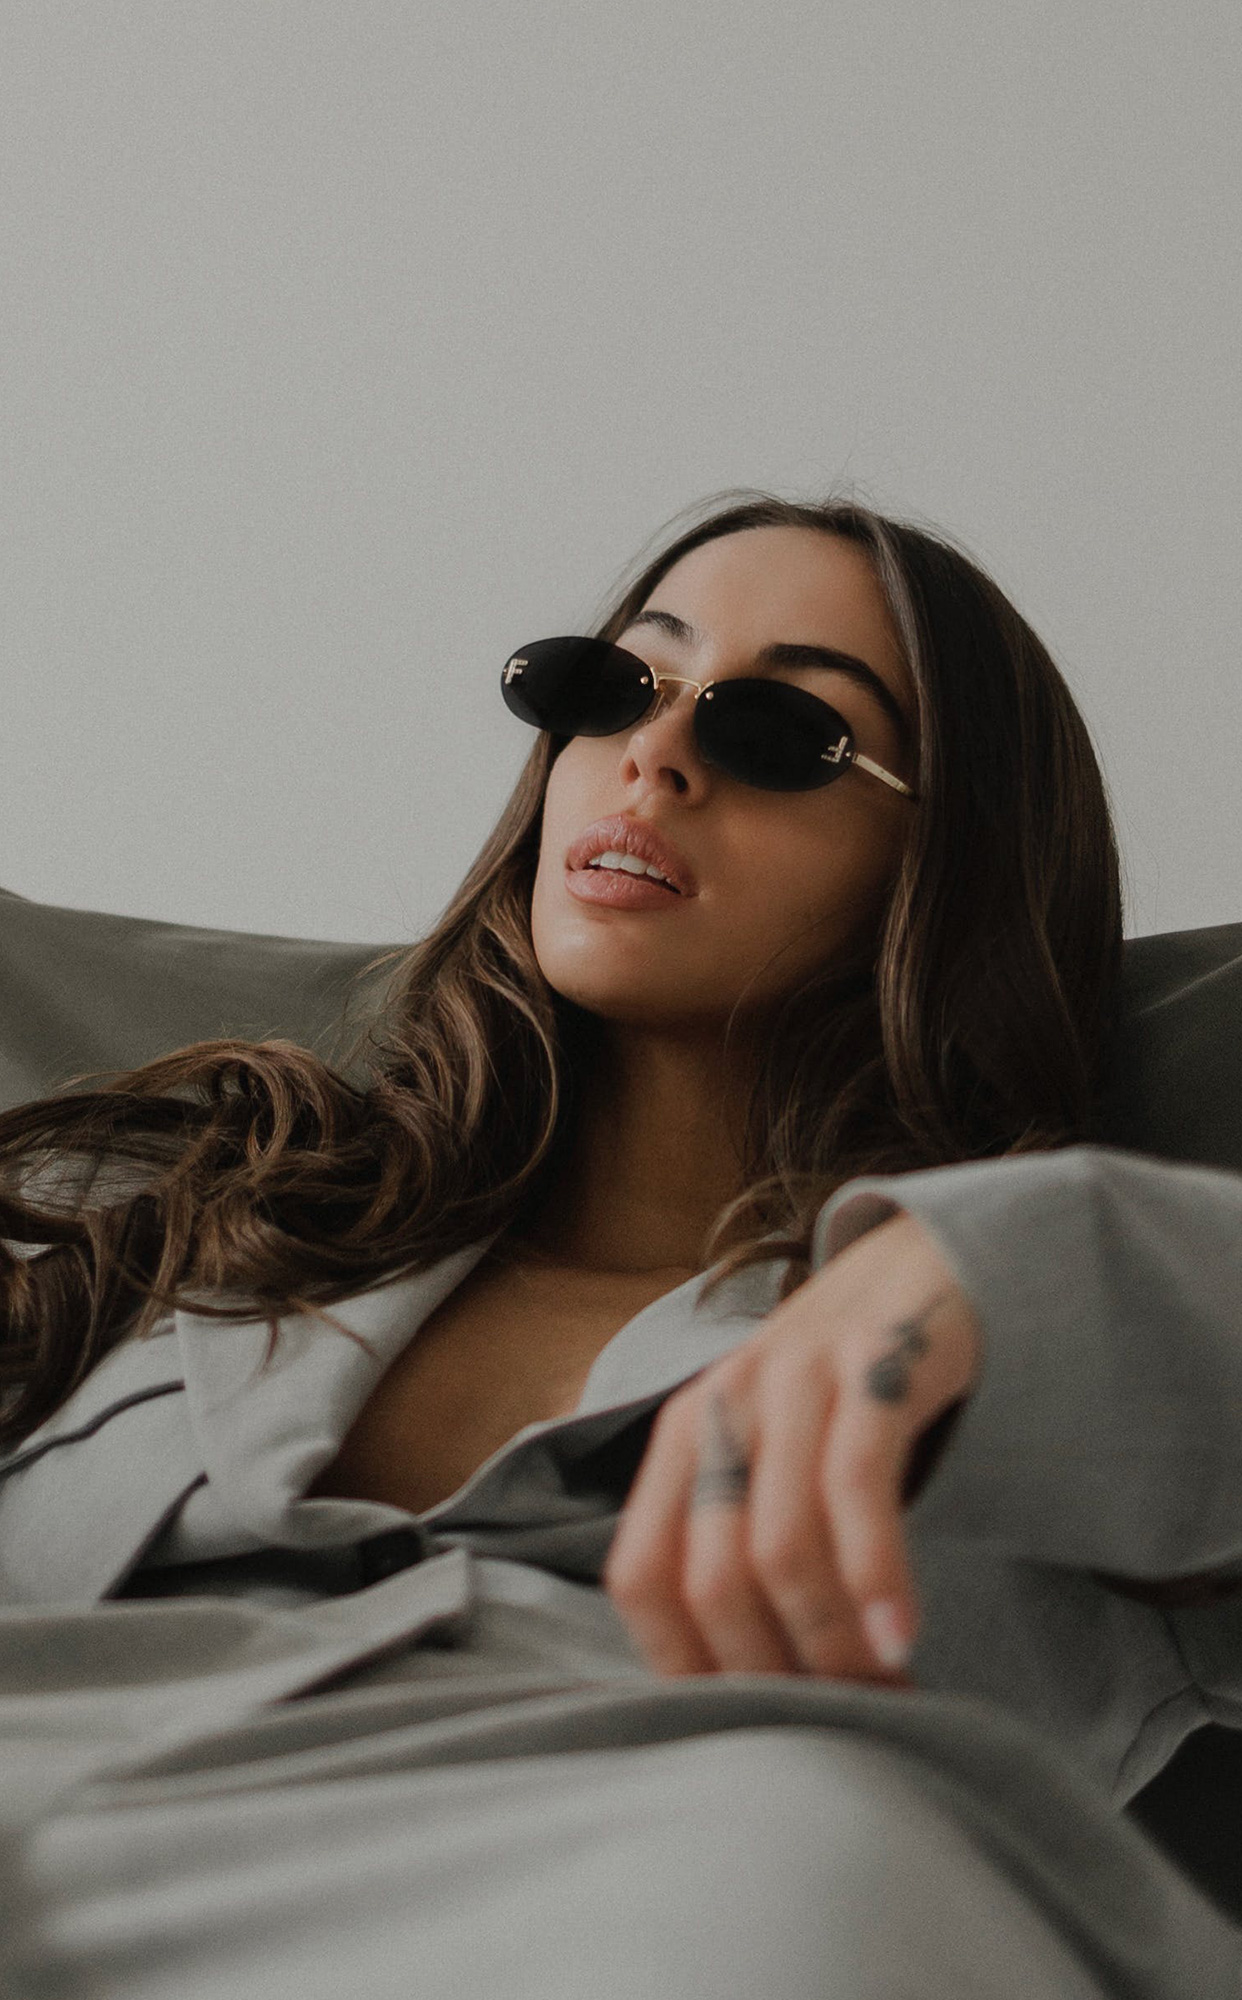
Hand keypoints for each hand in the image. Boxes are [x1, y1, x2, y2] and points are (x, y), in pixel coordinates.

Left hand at [603, 1209, 981, 1685]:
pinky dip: (874, 1573)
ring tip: (884, 1690)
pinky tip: (903, 1635)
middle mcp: (725, 1404)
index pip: (639, 1577)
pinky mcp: (876, 1361)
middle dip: (774, 1672)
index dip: (683, 1666)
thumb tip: (742, 1679)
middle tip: (841, 1721)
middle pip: (711, 1577)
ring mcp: (798, 1378)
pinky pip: (858, 1482)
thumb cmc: (844, 1384)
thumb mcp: (771, 1449)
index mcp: (684, 1437)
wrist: (924, 1263)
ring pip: (778, 1544)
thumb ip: (741, 1533)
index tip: (752, 1724)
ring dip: (829, 1641)